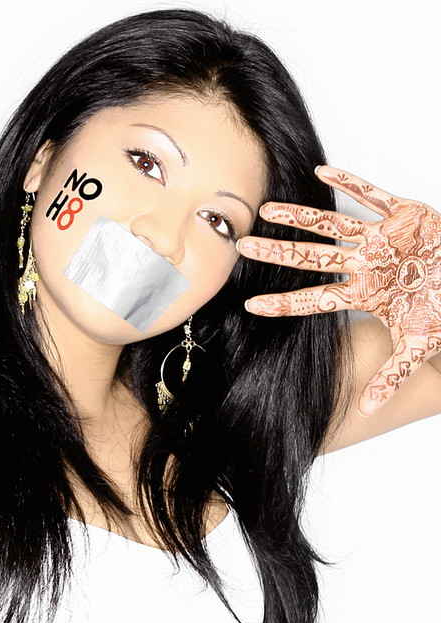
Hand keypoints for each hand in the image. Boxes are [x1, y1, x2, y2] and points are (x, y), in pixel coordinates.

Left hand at [237, 166, 440, 415]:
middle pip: (312, 257)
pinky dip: (352, 183)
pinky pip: (374, 195)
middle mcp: (364, 265)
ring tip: (268, 208)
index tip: (250, 305)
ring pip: (333, 224)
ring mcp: (381, 239)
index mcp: (364, 294)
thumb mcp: (418, 345)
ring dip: (300, 217)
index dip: (284, 302)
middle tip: (243, 248)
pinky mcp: (405, 215)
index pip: (314, 299)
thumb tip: (367, 412)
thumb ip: (392, 376)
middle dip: (278, 253)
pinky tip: (322, 171)